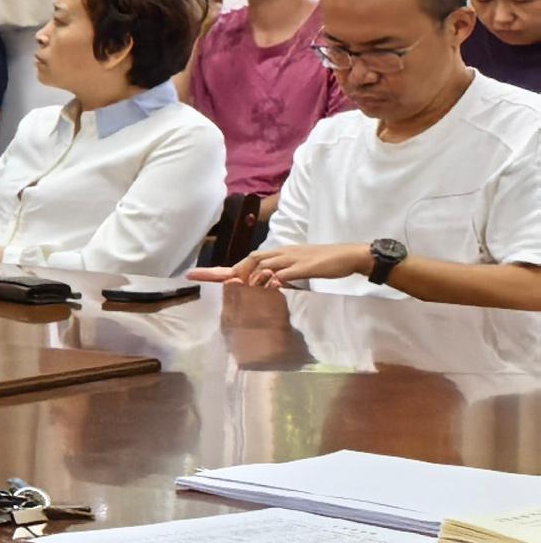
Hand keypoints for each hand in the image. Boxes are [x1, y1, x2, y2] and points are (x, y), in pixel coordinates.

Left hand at [200, 239, 368, 290]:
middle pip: (250, 260)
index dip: (219, 270)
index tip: (195, 275)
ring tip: (239, 287)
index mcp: (276, 255)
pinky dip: (274, 279)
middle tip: (222, 285)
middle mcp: (280, 254)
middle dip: (232, 272)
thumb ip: (277, 277)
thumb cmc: (322, 263)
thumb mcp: (295, 270)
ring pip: (264, 265)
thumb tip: (262, 288)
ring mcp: (292, 259)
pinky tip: (266, 286)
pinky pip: (285, 273)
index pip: (245, 261)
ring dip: (249, 277)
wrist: (348, 256)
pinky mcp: (305, 266)